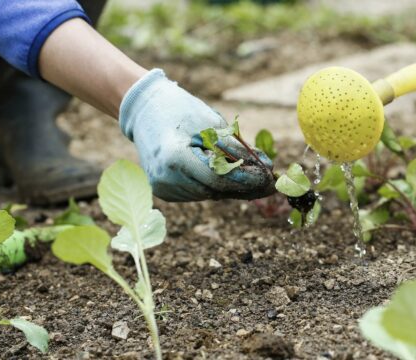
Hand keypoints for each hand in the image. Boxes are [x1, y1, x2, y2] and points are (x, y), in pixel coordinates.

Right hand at [119, 69, 274, 201]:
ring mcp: (162, 188)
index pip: (218, 179)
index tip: (270, 179)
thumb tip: (266, 167)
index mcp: (174, 158)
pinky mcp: (164, 191)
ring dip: (231, 187)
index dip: (247, 180)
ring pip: (209, 194)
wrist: (145, 109)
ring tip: (253, 177)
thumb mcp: (212, 124)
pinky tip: (228, 176)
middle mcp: (165, 178)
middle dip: (245, 186)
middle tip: (271, 184)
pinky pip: (198, 192)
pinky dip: (215, 186)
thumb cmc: (180, 110)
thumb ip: (238, 149)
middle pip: (215, 190)